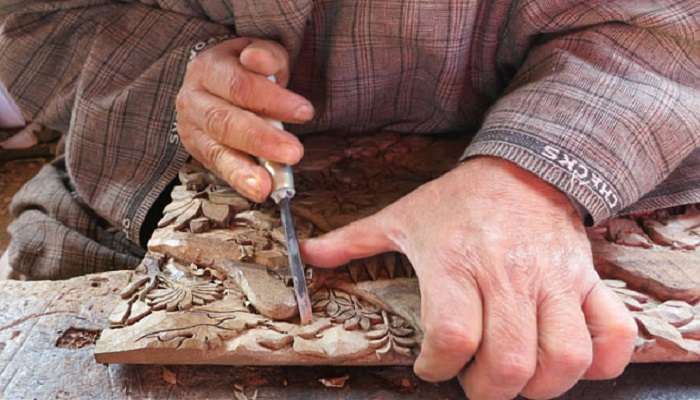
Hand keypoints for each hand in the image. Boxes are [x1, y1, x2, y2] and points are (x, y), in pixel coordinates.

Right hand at [176, 37, 312, 201]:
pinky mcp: (198, 151)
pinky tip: (259, 191)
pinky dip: (239, 181)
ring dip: (244, 170)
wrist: (217, 82)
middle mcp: (193, 98)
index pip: (240, 85)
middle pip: (225, 121)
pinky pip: (218, 168)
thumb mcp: (260, 55)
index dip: (272, 99)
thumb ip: (267, 58)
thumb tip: (259, 60)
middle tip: (294, 153)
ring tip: (267, 186)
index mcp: (209, 68)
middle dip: (261, 139)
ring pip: (217, 150)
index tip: (306, 112)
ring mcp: (192, 128)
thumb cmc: (247, 69)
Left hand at [302, 157, 636, 399]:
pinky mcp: (587, 281)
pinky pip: (614, 333)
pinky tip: (571, 363)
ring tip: (518, 380)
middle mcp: (507, 276)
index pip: (451, 337)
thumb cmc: (458, 199)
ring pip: (563, 358)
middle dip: (487, 391)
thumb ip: (354, 240)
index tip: (430, 369)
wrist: (524, 164)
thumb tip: (306, 254)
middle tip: (473, 381)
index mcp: (456, 262)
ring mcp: (554, 280)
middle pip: (507, 363)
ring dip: (541, 386)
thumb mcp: (402, 215)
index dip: (437, 369)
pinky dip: (601, 363)